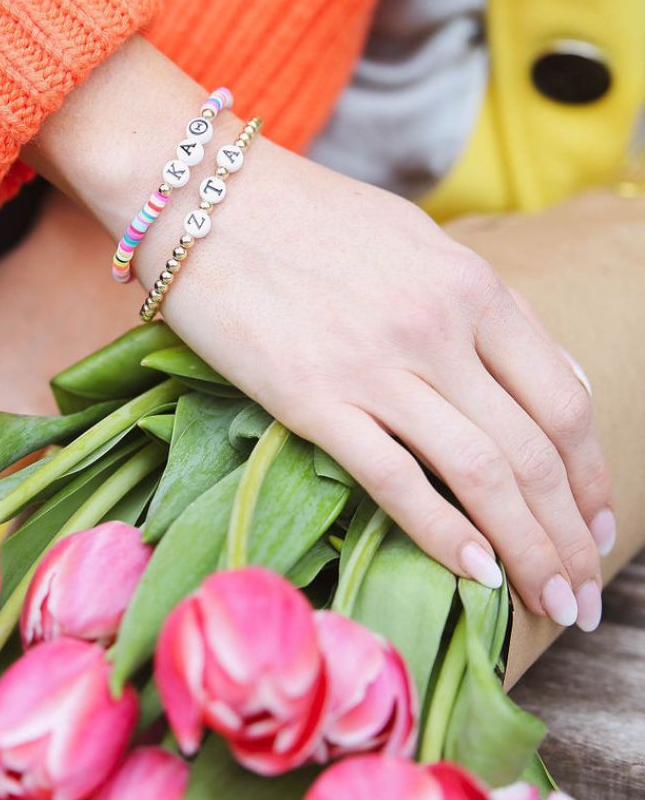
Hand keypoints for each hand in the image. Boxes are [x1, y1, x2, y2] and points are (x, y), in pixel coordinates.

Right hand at [24, 37, 611, 628]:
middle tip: (583, 597)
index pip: (562, 401)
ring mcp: (375, 365)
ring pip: (480, 475)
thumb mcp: (411, 239)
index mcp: (471, 284)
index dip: (592, 478)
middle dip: (571, 537)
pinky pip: (394, 478)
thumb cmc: (301, 213)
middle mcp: (438, 327)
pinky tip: (472, 574)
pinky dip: (442, 533)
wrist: (201, 194)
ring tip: (549, 605)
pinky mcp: (309, 396)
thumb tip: (528, 372)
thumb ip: (473, 304)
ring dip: (527, 551)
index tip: (599, 527)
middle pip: (534, 452)